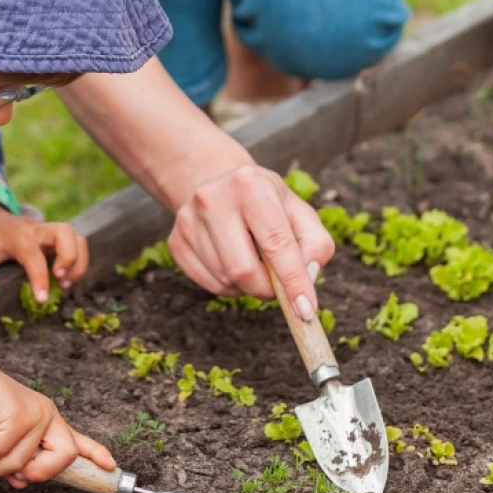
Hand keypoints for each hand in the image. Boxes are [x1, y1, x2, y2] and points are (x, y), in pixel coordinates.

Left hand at [0, 197, 88, 302]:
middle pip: (66, 232)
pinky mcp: (54, 238)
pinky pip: (76, 244)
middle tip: (60, 281)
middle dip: (70, 258)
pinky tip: (64, 279)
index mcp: (16, 236)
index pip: (33, 254)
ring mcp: (48, 233)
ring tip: (65, 284)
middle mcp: (37, 230)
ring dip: (79, 261)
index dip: (40, 277)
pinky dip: (78, 261)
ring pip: (77, 237)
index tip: (41, 299)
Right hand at [0, 330, 114, 486]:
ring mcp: (33, 415)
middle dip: (38, 474)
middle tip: (13, 475)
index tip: (111, 465)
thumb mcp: (2, 438)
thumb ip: (16, 459)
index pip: (76, 439)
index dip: (95, 453)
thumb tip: (22, 482)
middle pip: (63, 457)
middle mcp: (45, 415)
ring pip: (20, 464)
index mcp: (46, 419)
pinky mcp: (16, 417)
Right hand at [167, 164, 334, 319]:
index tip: (306, 310)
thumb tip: (308, 277)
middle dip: (267, 289)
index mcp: (250, 185)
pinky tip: (234, 263)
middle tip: (278, 284)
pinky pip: (209, 285)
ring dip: (248, 286)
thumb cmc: (266, 201)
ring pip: (226, 280)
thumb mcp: (299, 211)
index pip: (276, 243)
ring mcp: (189, 221)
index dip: (294, 282)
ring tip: (255, 262)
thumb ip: (316, 244)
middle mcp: (213, 199)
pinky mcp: (176, 241)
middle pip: (243, 270)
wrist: (218, 183)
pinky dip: (230, 286)